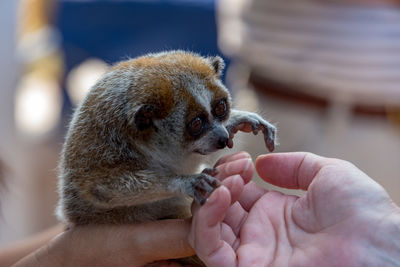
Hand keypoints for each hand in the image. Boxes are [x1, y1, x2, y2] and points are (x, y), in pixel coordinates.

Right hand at [12, 152, 254, 266]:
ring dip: (221, 186)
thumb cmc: (96, 255)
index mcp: (186, 266)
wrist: (69, 256)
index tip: (239, 175)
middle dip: (230, 190)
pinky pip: (192, 209)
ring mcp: (179, 243)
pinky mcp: (170, 228)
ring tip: (237, 159)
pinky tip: (215, 168)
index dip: (227, 203)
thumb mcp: (137, 244)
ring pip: (207, 213)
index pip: (214, 233)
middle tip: (244, 161)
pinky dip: (204, 188)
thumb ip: (176, 236)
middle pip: (216, 222)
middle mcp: (187, 256)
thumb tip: (214, 216)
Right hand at [190, 152, 399, 265]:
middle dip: (219, 181)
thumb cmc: (362, 213)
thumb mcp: (327, 174)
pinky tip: (222, 194)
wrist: (377, 246)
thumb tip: (262, 163)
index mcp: (275, 214)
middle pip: (216, 208)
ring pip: (206, 228)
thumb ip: (293, 165)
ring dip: (210, 198)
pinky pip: (210, 250)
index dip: (231, 173)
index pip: (234, 193)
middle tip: (237, 167)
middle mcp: (259, 234)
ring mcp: (251, 252)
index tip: (244, 160)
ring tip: (232, 179)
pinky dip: (207, 220)